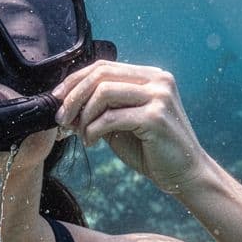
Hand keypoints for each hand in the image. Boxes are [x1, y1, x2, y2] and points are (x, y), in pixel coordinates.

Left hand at [53, 62, 207, 193]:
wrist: (184, 174)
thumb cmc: (152, 150)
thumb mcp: (122, 122)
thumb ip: (101, 108)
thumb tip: (66, 102)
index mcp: (151, 76)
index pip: (104, 66)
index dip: (75, 80)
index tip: (57, 98)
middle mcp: (158, 80)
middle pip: (101, 75)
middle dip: (73, 96)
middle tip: (61, 118)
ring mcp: (159, 96)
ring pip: (103, 92)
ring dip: (83, 115)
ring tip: (80, 133)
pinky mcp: (156, 117)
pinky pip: (111, 117)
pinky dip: (93, 130)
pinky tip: (91, 142)